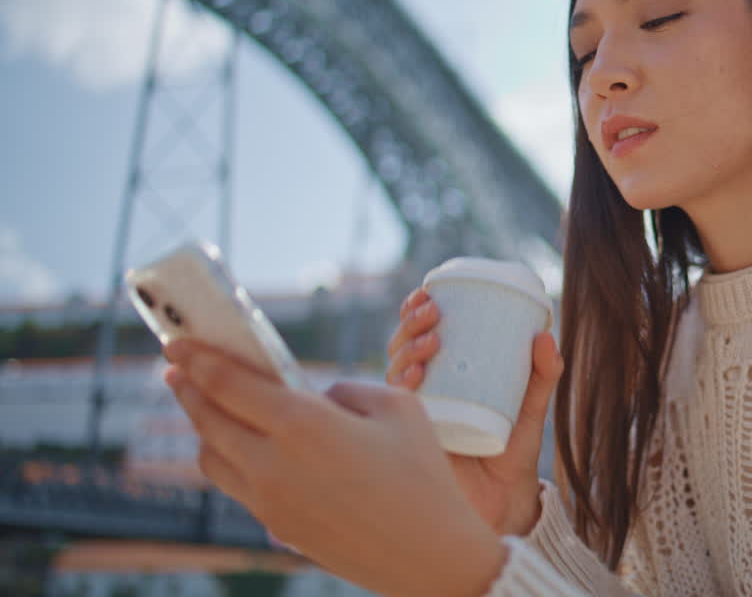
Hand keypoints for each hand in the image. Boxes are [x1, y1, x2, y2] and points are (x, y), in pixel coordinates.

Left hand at [163, 338, 505, 596]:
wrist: (429, 554)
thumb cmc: (422, 475)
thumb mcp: (396, 407)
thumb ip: (346, 391)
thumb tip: (317, 400)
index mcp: (303, 424)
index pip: (228, 384)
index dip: (196, 358)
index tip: (176, 342)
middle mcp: (273, 463)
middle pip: (207, 420)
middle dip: (188, 387)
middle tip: (178, 366)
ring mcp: (270, 501)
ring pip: (211, 458)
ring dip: (204, 427)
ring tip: (210, 407)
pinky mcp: (278, 526)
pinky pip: (235, 485)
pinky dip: (227, 458)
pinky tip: (243, 447)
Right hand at [386, 287, 562, 535]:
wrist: (506, 501)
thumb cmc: (513, 451)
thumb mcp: (531, 407)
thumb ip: (543, 374)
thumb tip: (546, 335)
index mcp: (445, 376)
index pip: (420, 336)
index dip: (414, 312)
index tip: (428, 292)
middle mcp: (423, 393)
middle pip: (401, 348)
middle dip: (409, 325)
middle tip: (432, 312)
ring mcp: (414, 416)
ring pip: (395, 374)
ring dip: (406, 350)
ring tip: (431, 342)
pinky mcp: (412, 439)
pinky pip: (395, 412)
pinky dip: (401, 388)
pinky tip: (414, 377)